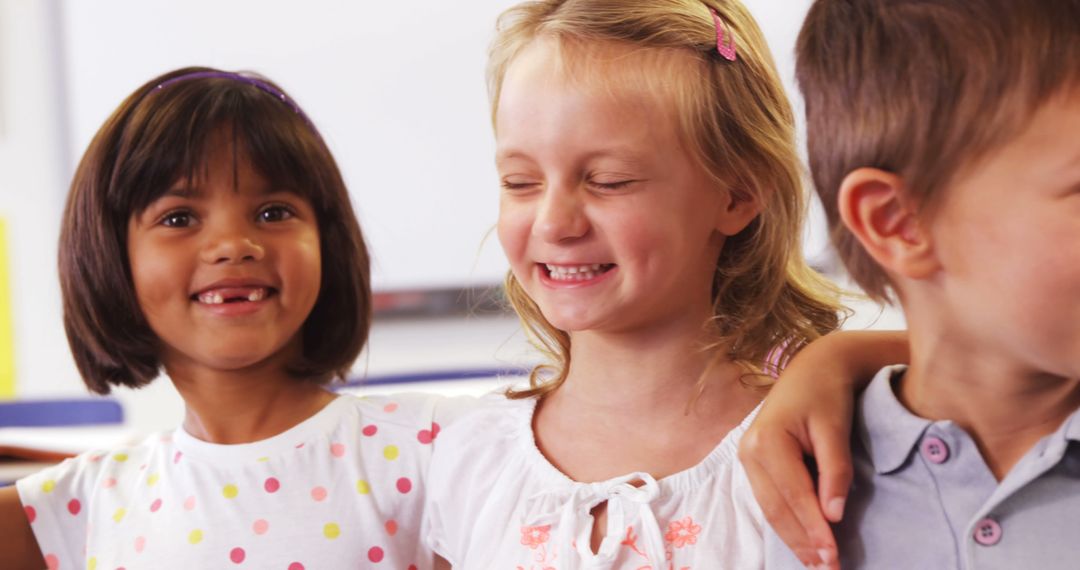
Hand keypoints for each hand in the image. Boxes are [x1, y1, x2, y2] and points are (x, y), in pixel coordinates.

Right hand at [739, 329, 906, 568]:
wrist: (814, 368)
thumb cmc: (827, 394)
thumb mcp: (836, 428)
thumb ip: (835, 471)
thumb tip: (834, 515)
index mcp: (767, 440)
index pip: (794, 495)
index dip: (814, 529)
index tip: (835, 556)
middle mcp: (749, 452)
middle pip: (776, 509)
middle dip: (802, 543)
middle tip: (828, 569)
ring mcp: (747, 458)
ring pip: (770, 510)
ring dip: (794, 540)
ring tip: (817, 564)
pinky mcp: (754, 464)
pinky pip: (769, 501)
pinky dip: (788, 524)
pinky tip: (804, 543)